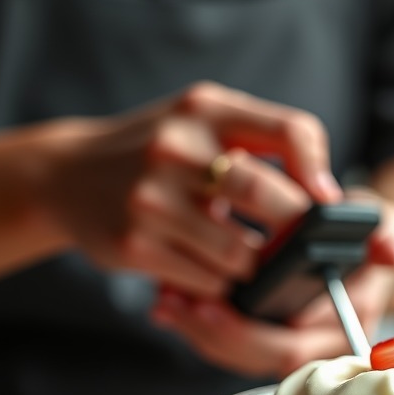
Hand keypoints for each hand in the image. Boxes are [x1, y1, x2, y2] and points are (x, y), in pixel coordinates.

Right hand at [40, 81, 340, 299]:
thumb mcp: (202, 123)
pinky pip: (207, 281)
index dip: (317, 169)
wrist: (66, 176)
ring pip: (240, 253)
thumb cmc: (156, 155)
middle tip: (298, 250)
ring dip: (251, 266)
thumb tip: (324, 195)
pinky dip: (217, 284)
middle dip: (292, 232)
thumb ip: (261, 142)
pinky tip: (205, 271)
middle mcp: (176, 148)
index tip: (327, 202)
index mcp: (206, 111)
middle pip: (265, 197)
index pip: (290, 130)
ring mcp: (151, 199)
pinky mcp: (134, 245)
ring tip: (242, 260)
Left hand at [152, 193, 393, 377]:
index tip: (220, 306)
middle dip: (216, 334)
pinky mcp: (258, 337)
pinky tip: (166, 299)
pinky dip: (194, 323)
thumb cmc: (369, 238)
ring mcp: (282, 344)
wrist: (361, 253)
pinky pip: (223, 342)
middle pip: (256, 359)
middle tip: (181, 303)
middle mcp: (312, 347)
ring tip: (165, 300)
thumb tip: (388, 250)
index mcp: (343, 329)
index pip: (295, 347)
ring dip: (196, 330)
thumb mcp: (384, 226)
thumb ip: (387, 233)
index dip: (255, 334)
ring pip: (235, 355)